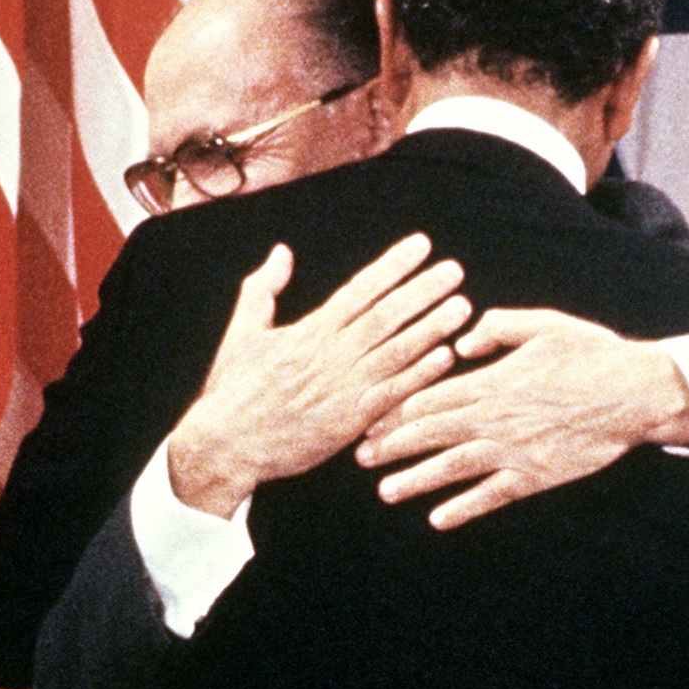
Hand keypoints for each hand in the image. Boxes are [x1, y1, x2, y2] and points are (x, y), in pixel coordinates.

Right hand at [167, 236, 470, 517]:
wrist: (226, 444)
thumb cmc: (232, 388)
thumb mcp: (242, 330)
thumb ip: (264, 288)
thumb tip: (282, 252)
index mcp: (309, 330)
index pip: (361, 289)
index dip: (393, 265)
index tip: (421, 245)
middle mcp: (331, 354)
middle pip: (387, 314)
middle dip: (423, 290)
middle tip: (454, 269)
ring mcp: (343, 387)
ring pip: (396, 351)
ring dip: (432, 327)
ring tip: (462, 306)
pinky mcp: (350, 420)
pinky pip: (393, 393)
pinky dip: (420, 375)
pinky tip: (447, 356)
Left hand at [355, 307, 688, 528]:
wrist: (635, 394)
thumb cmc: (592, 354)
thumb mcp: (544, 324)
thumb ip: (498, 327)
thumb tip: (462, 341)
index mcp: (492, 381)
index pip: (430, 398)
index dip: (395, 411)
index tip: (369, 420)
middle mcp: (494, 419)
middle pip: (431, 434)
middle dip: (392, 446)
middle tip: (361, 457)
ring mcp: (513, 451)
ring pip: (452, 468)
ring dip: (415, 480)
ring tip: (386, 492)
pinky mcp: (535, 476)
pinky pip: (491, 496)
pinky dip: (463, 509)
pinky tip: (438, 520)